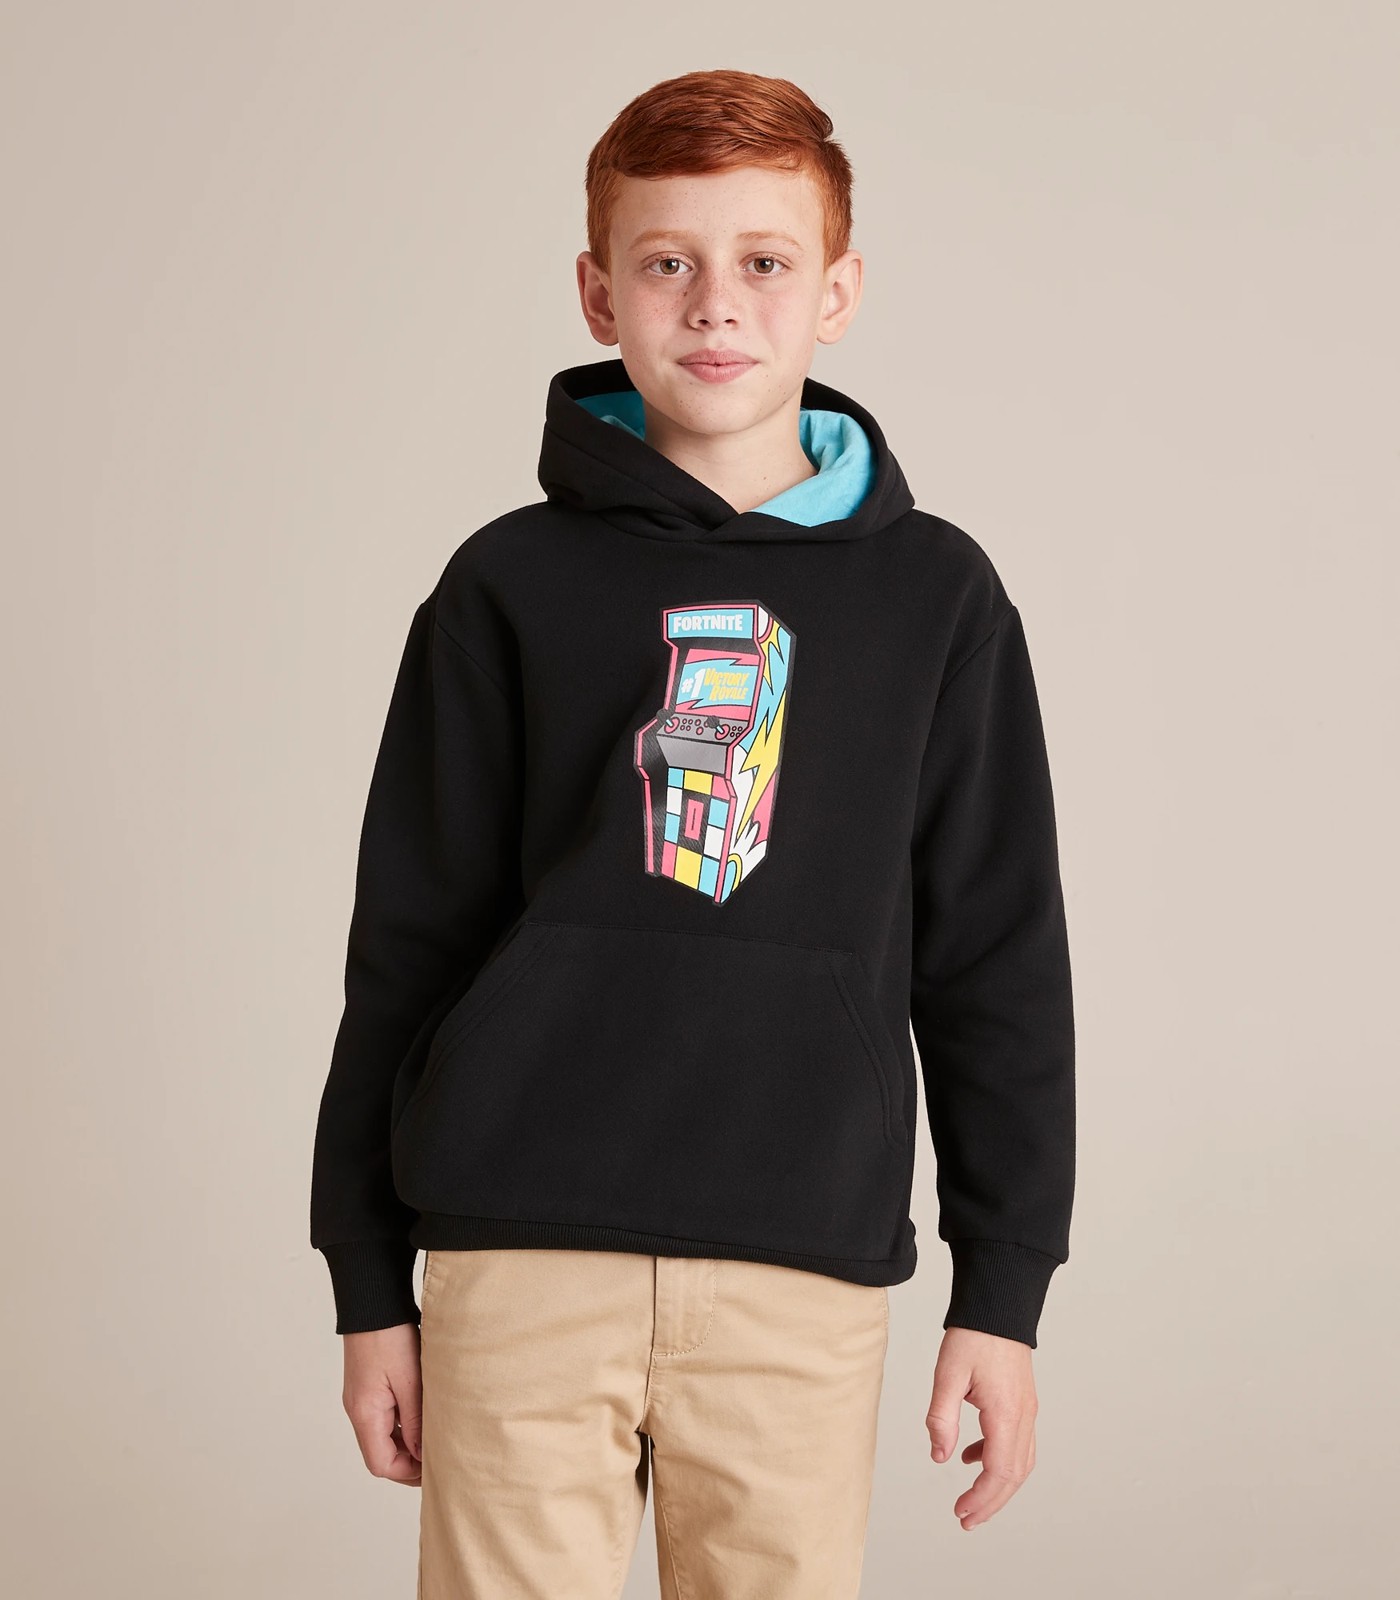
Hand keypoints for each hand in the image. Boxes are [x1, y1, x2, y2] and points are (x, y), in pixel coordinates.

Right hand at [342, 1322, 424, 1484]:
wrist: (373, 1303)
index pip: (381, 1464)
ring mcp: (361, 1399)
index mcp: (365, 1414)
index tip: (435, 1466)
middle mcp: (358, 1411)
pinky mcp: (368, 1387)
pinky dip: (402, 1425)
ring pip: (383, 1436)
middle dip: (409, 1462)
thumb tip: (422, 1455)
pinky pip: (384, 1418)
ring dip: (407, 1443)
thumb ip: (415, 1421)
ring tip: (435, 1437)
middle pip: (380, 1454)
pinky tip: (422, 1416)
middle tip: (439, 1457)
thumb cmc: (390, 1337)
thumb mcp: (409, 1381)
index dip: (408, 1472)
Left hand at [926, 1325, 1037, 1530]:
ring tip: (972, 1500)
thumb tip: (939, 1455)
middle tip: (967, 1520)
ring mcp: (1027, 1410)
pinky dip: (998, 1459)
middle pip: (1015, 1475)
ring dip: (998, 1485)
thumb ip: (942, 1418)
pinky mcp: (1023, 1402)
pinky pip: (1017, 1443)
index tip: (961, 1512)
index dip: (981, 1498)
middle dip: (991, 1502)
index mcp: (1006, 1413)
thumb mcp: (947, 1375)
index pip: (999, 1471)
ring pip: (1020, 1462)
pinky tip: (972, 1456)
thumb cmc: (974, 1335)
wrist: (998, 1306)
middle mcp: (1024, 1416)